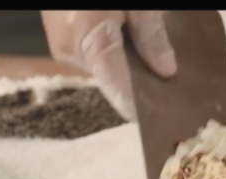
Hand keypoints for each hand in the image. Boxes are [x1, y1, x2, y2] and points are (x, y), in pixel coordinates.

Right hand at [41, 11, 175, 120]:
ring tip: (147, 53)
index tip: (157, 119)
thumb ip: (150, 35)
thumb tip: (165, 71)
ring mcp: (61, 45)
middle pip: (111, 78)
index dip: (137, 105)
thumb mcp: (138, 2)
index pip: (117, 87)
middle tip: (166, 78)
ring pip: (102, 67)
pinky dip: (111, 51)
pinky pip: (92, 55)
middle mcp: (70, 49)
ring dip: (124, 63)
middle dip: (137, 79)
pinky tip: (126, 39)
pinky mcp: (60, 39)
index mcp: (89, 38)